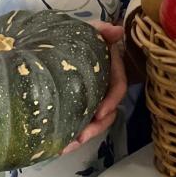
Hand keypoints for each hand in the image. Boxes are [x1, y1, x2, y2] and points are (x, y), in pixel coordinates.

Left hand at [62, 22, 128, 155]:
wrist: (58, 42)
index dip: (112, 101)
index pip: (118, 88)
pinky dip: (72, 135)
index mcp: (111, 70)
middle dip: (96, 127)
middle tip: (81, 137)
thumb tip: (117, 31)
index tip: (100, 112)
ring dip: (84, 135)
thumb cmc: (78, 38)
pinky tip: (59, 146)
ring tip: (67, 147)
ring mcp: (92, 99)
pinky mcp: (78, 107)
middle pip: (108, 112)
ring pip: (95, 122)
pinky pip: (80, 123)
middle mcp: (104, 87)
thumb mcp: (89, 31)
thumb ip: (101, 30)